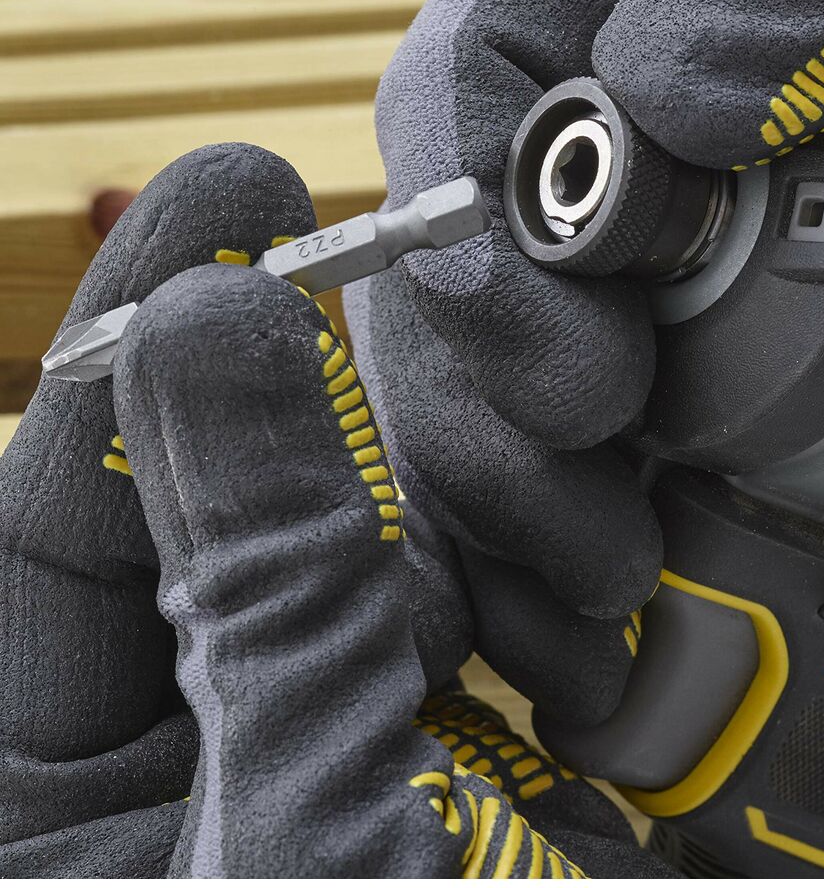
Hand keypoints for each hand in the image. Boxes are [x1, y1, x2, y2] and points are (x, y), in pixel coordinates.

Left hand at [1, 144, 657, 875]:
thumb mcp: (314, 833)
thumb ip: (260, 580)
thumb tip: (205, 324)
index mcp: (47, 819)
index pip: (49, 519)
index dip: (134, 338)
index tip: (234, 187)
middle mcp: (167, 773)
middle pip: (228, 517)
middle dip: (338, 425)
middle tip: (430, 304)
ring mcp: (314, 756)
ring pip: (360, 553)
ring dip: (456, 509)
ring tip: (545, 508)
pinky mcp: (436, 761)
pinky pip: (457, 614)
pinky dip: (519, 575)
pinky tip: (583, 575)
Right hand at [354, 0, 823, 722]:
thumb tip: (653, 95)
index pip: (478, 71)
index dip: (478, 243)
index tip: (580, 385)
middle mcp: (652, 36)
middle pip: (483, 224)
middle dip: (491, 392)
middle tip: (590, 519)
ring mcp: (697, 154)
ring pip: (534, 315)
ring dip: (534, 462)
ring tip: (605, 568)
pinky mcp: (752, 247)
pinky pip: (632, 359)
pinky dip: (611, 470)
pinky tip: (646, 538)